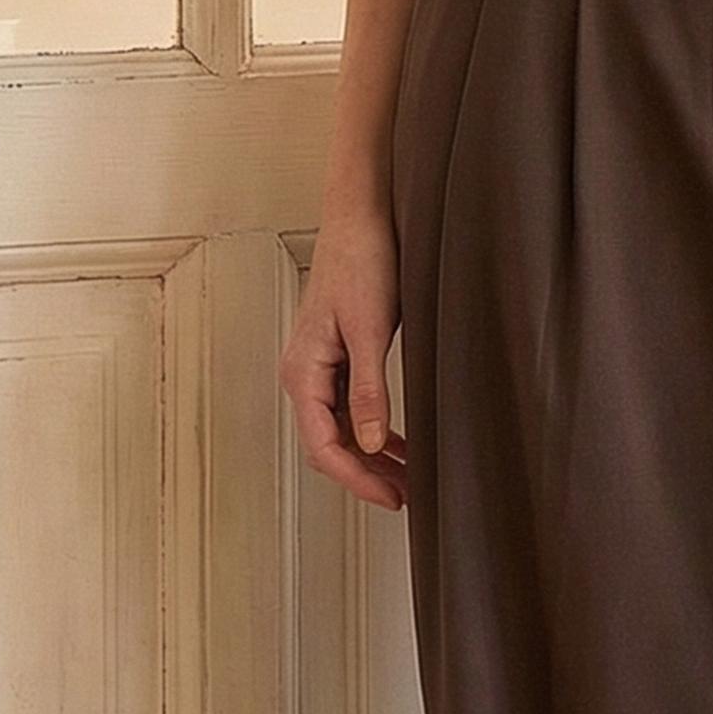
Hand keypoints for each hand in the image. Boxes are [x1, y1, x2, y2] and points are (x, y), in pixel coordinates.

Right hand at [279, 204, 406, 512]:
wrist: (361, 215)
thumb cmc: (361, 261)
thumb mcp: (370, 329)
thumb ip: (369, 389)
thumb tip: (370, 444)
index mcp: (303, 372)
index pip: (323, 447)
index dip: (358, 479)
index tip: (391, 498)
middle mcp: (304, 374)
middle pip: (329, 444)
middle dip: (365, 475)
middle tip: (406, 496)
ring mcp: (319, 366)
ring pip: (341, 428)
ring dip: (371, 455)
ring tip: (408, 476)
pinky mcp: (337, 354)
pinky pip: (349, 407)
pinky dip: (372, 428)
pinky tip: (398, 440)